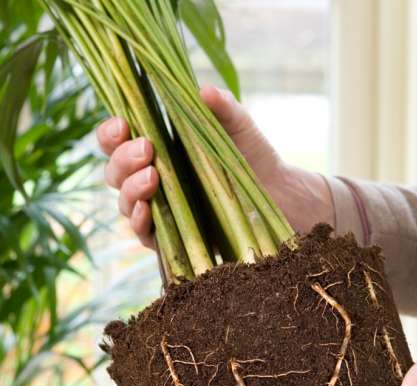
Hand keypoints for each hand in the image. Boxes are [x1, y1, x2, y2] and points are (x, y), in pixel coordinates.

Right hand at [95, 86, 333, 246]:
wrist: (279, 196)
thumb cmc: (253, 158)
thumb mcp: (239, 128)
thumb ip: (223, 107)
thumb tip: (204, 91)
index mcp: (157, 149)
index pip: (117, 141)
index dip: (111, 133)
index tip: (123, 124)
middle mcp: (152, 180)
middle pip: (115, 172)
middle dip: (123, 159)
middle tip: (147, 149)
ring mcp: (160, 211)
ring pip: (124, 202)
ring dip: (130, 189)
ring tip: (152, 177)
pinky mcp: (173, 239)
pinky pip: (144, 234)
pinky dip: (139, 223)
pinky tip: (147, 211)